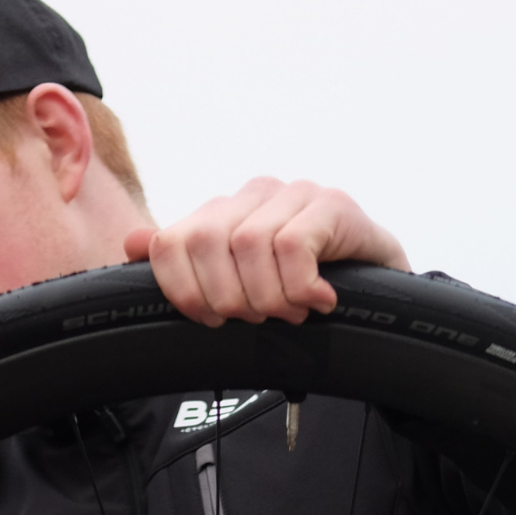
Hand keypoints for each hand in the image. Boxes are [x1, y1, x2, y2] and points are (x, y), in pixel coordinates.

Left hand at [124, 177, 410, 326]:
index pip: (171, 240)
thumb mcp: (242, 287)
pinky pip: (294, 245)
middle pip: (206, 242)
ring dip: (270, 297)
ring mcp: (296, 194)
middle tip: (259, 320)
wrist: (383, 297)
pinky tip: (319, 302)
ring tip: (293, 313)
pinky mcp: (333, 205)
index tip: (211, 320)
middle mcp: (255, 193)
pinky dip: (300, 286)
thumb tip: (132, 242)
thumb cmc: (305, 293)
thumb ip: (187, 266)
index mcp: (224, 211)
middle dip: (228, 298)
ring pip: (250, 245)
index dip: (183, 290)